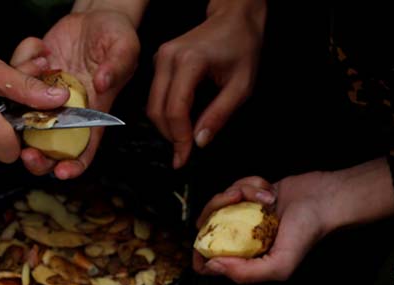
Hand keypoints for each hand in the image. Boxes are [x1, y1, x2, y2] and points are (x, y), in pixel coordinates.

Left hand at [11, 9, 139, 178]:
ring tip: (38, 68)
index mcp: (91, 114)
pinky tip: (41, 49)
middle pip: (47, 148)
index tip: (61, 171)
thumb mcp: (125, 48)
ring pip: (23, 120)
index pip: (83, 150)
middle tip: (27, 153)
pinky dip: (20, 64)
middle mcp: (65, 112)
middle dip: (36, 157)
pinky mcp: (29, 79)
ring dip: (20, 107)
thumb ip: (118, 66)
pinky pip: (14, 81)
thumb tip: (103, 84)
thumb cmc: (115, 38)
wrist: (94, 18)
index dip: (73, 166)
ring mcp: (44, 98)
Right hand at [148, 1, 265, 168]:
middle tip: (183, 154)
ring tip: (183, 140)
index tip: (185, 156)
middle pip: (157, 109)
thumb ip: (220, 114)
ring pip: (152, 104)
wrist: (233, 17)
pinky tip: (181, 122)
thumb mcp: (241, 85)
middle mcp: (168, 58)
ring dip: (166, 127)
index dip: (179, 137)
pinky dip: (165, 113)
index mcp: (190, 62)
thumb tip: (199, 141)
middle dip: (169, 136)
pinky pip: (155, 95)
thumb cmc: (242, 46)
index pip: (175, 109)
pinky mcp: (158, 61)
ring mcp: (160, 58)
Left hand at [192, 172, 333, 282]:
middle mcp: (240, 239)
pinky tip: (269, 189)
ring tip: (265, 195)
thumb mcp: (279, 265)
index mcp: (244, 259)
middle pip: (206, 226)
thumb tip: (211, 265)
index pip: (207, 264)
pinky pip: (235, 186)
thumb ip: (245, 273)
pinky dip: (250, 183)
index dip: (199, 254)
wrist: (326, 198)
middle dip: (217, 207)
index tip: (204, 238)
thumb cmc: (307, 233)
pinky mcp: (249, 195)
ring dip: (240, 191)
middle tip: (237, 199)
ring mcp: (243, 216)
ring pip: (220, 202)